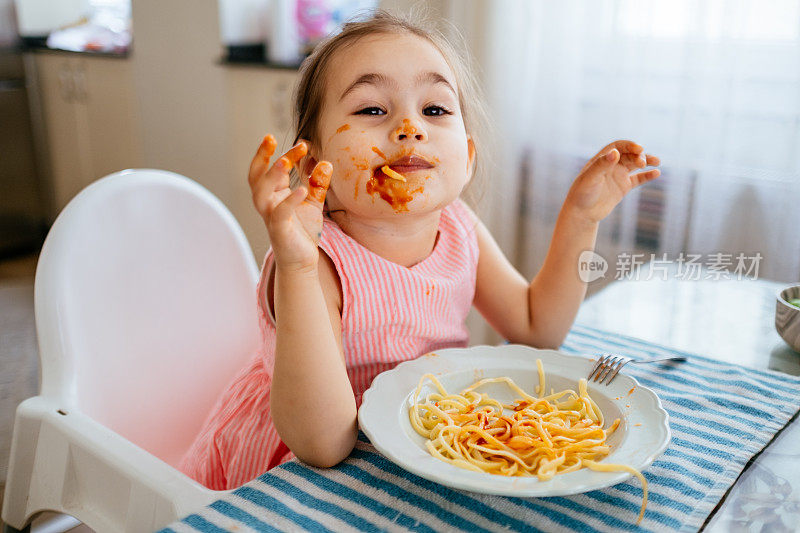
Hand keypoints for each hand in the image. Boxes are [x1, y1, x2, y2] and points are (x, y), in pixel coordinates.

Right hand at [248, 135, 332, 271]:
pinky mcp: (279, 230)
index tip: (304, 144)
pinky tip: (303, 190)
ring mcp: (270, 216)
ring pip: (261, 192)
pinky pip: (280, 213)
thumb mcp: (314, 202)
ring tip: (285, 161)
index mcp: (273, 193)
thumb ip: (318, 183)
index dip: (286, 154)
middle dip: (261, 156)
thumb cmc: (303, 231)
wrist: (302, 260)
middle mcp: (267, 202)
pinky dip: (290, 200)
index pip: (274, 167)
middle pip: (256, 175)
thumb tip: (325, 162)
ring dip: (271, 175)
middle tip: (270, 137)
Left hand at [565, 140, 659, 223]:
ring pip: (635, 164)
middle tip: (642, 163)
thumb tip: (616, 152)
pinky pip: (638, 179)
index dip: (629, 145)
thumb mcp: (590, 178)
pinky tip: (657, 173)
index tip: (639, 149)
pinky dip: (647, 175)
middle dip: (638, 156)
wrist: (582, 213)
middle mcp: (611, 165)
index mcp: (601, 159)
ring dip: (646, 161)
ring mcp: (618, 175)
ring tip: (657, 161)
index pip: (618, 146)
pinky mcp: (623, 187)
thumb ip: (602, 165)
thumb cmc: (582, 194)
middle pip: (629, 154)